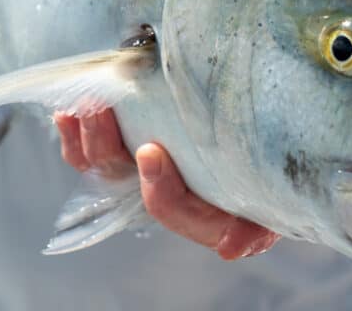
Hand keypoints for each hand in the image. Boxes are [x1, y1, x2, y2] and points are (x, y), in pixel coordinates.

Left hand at [54, 109, 279, 258]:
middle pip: (128, 183)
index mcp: (214, 215)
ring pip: (105, 165)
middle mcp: (176, 195)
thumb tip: (234, 247)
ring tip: (82, 104)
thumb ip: (258, 222)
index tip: (150, 152)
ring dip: (87, 136)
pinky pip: (94, 149)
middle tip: (99, 110)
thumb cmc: (285, 157)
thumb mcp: (281, 190)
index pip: (178, 212)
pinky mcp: (135, 144)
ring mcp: (150, 171)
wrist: (281, 125)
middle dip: (107, 148)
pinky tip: (66, 113)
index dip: (160, 191)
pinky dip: (78, 133)